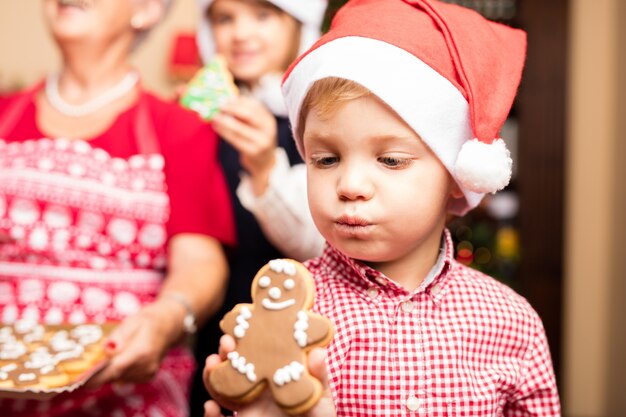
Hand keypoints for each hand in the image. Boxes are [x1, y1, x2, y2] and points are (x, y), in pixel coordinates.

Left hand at [86, 299, 183, 386]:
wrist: (167, 326)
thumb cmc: (147, 321)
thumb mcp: (132, 321)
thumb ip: (119, 336)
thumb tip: (107, 350)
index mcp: (142, 351)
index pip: (114, 370)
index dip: (95, 377)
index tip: (79, 379)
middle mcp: (145, 366)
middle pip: (113, 374)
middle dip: (102, 367)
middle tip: (100, 352)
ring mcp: (147, 373)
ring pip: (117, 377)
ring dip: (111, 367)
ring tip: (118, 349)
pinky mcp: (146, 377)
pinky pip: (124, 377)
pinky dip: (120, 369)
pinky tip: (125, 356)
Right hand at [202, 335, 335, 416]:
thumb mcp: (320, 397)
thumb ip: (318, 377)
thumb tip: (320, 351)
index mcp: (274, 375)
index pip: (255, 353)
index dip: (246, 339)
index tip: (242, 326)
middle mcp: (257, 389)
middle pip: (234, 367)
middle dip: (225, 353)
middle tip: (225, 343)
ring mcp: (248, 408)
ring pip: (222, 390)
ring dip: (212, 377)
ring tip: (211, 365)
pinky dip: (210, 415)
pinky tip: (210, 407)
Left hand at [212, 96, 277, 194]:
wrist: (265, 162)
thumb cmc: (257, 140)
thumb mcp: (257, 126)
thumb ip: (246, 115)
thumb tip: (227, 101)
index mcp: (269, 120)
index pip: (255, 106)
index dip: (239, 101)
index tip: (226, 98)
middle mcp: (268, 130)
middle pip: (249, 115)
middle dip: (232, 109)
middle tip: (219, 106)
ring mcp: (261, 142)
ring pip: (239, 128)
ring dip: (224, 121)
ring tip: (215, 117)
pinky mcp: (252, 152)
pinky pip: (235, 139)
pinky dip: (224, 132)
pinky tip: (216, 127)